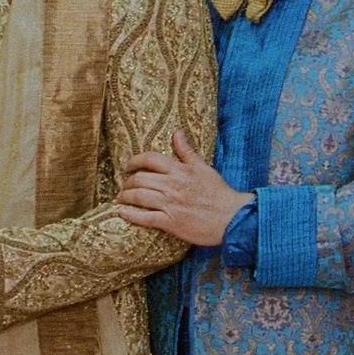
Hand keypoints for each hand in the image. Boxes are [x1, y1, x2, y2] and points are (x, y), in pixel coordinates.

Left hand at [118, 131, 251, 245]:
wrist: (232, 218)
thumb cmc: (218, 193)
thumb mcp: (204, 167)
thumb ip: (187, 151)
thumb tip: (176, 132)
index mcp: (180, 170)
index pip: (150, 159)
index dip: (134, 161)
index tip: (128, 166)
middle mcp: (172, 185)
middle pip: (140, 179)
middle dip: (127, 181)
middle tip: (125, 184)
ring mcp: (170, 204)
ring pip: (138, 197)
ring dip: (125, 196)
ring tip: (121, 198)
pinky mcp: (170, 222)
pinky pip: (144, 217)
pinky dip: (130, 214)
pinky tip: (122, 212)